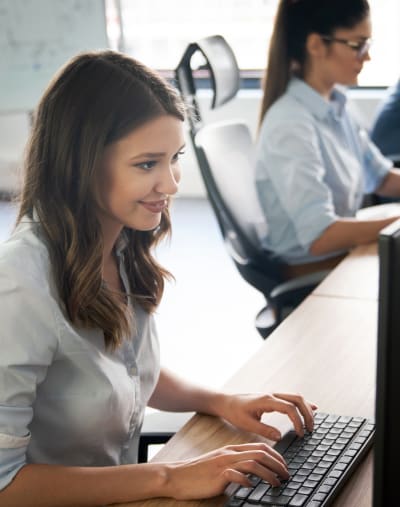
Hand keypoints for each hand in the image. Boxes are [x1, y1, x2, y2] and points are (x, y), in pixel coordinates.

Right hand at [165, 442, 288, 499]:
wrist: (177, 476)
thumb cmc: (199, 473)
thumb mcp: (220, 464)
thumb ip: (235, 465)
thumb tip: (253, 474)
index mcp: (231, 449)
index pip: (259, 447)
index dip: (276, 455)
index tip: (284, 466)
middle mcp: (230, 453)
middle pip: (260, 453)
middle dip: (278, 463)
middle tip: (287, 475)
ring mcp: (224, 463)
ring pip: (253, 463)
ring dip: (269, 473)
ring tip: (277, 483)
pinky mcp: (218, 475)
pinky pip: (237, 475)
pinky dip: (248, 481)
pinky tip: (252, 487)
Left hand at [216, 392, 316, 440]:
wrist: (226, 401)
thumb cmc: (234, 412)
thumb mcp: (246, 424)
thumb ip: (264, 430)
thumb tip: (280, 436)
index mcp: (267, 400)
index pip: (289, 408)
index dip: (298, 421)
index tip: (300, 434)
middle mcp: (272, 395)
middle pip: (297, 399)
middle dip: (307, 414)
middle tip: (310, 430)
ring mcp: (273, 395)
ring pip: (296, 397)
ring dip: (306, 409)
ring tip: (311, 424)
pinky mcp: (273, 398)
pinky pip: (291, 398)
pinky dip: (302, 404)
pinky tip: (311, 409)